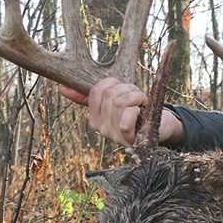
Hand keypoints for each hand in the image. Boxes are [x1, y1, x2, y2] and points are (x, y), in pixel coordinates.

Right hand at [59, 78, 182, 145]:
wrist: (160, 128)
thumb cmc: (136, 112)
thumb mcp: (114, 100)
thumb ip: (90, 96)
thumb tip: (61, 88)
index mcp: (95, 117)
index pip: (96, 90)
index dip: (114, 83)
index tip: (124, 88)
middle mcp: (101, 128)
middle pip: (110, 94)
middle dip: (128, 89)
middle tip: (137, 97)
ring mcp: (113, 135)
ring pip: (119, 102)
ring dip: (136, 97)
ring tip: (141, 104)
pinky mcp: (128, 138)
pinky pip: (125, 119)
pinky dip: (137, 110)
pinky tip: (142, 114)